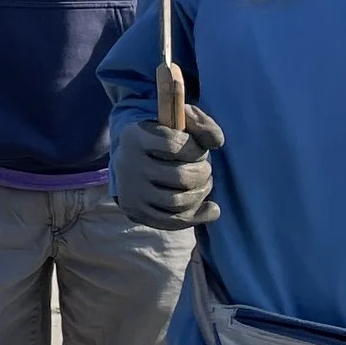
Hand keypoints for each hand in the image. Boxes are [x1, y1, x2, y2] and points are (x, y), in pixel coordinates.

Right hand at [112, 106, 225, 229]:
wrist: (132, 161)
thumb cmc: (163, 140)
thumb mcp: (180, 123)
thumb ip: (203, 125)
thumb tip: (217, 143)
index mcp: (135, 136)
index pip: (174, 144)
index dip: (195, 149)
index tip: (197, 149)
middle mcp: (128, 165)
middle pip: (180, 176)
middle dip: (202, 172)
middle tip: (204, 168)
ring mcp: (131, 192)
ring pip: (178, 202)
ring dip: (200, 193)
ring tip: (203, 185)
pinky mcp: (136, 212)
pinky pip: (173, 221)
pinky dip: (198, 216)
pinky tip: (212, 208)